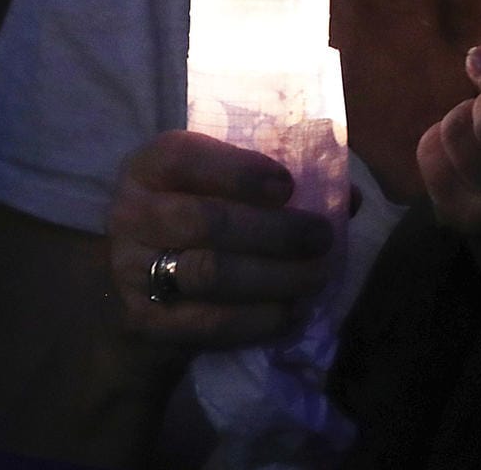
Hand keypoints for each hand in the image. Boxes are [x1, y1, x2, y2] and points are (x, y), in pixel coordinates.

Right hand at [107, 131, 334, 347]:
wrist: (144, 292)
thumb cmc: (202, 224)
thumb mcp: (226, 192)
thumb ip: (282, 187)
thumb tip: (350, 197)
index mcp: (151, 168)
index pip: (184, 157)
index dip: (239, 171)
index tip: (289, 187)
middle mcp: (131, 214)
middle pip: (207, 221)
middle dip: (276, 232)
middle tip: (323, 238)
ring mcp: (131, 271)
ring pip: (209, 273)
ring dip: (275, 277)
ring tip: (317, 276)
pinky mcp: (144, 321)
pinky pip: (209, 322)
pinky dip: (259, 319)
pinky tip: (293, 311)